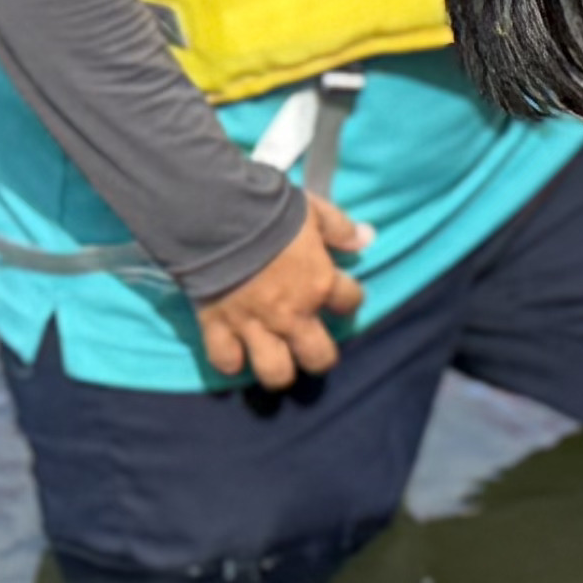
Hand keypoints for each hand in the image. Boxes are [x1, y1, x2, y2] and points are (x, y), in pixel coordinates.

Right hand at [194, 198, 369, 391]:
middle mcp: (292, 314)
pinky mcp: (218, 327)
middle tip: (310, 346)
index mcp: (319, 283)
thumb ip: (339, 228)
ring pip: (275, 372)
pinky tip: (234, 352)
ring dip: (277, 370)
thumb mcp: (313, 210)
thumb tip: (365, 239)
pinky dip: (229, 360)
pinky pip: (226, 361)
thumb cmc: (268, 209)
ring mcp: (254, 325)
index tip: (340, 295)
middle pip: (318, 357)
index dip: (349, 298)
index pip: (350, 302)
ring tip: (276, 360)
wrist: (217, 215)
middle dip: (319, 357)